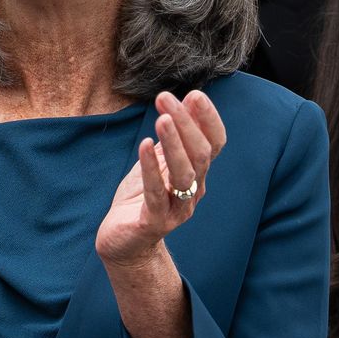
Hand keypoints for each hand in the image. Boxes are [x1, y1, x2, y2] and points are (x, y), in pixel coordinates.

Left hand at [95, 90, 226, 268]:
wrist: (123, 243)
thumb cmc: (141, 197)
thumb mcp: (158, 161)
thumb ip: (173, 136)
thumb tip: (188, 99)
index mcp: (197, 173)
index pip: (214, 143)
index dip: (208, 119)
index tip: (195, 94)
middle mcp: (193, 190)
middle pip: (201, 154)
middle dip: (186, 123)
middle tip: (166, 98)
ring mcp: (177, 209)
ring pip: (185, 175)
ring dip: (175, 144)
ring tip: (163, 119)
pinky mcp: (154, 222)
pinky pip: (156, 194)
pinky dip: (151, 168)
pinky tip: (144, 146)